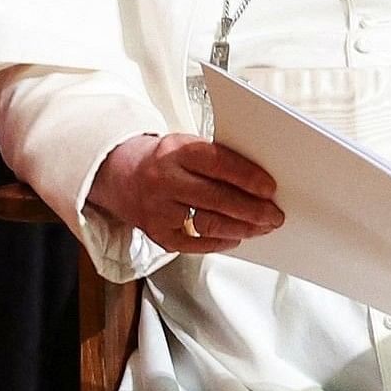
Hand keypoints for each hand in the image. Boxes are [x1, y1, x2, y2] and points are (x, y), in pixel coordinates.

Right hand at [92, 133, 281, 253]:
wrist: (116, 173)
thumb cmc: (162, 160)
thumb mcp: (185, 146)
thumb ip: (216, 160)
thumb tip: (258, 183)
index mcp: (176, 150)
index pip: (220, 164)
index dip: (249, 178)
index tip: (270, 189)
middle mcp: (164, 179)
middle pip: (217, 198)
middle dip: (253, 210)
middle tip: (274, 216)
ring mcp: (158, 208)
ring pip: (208, 224)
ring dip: (240, 229)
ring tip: (259, 227)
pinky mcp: (155, 232)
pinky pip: (194, 244)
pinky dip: (218, 242)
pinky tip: (233, 237)